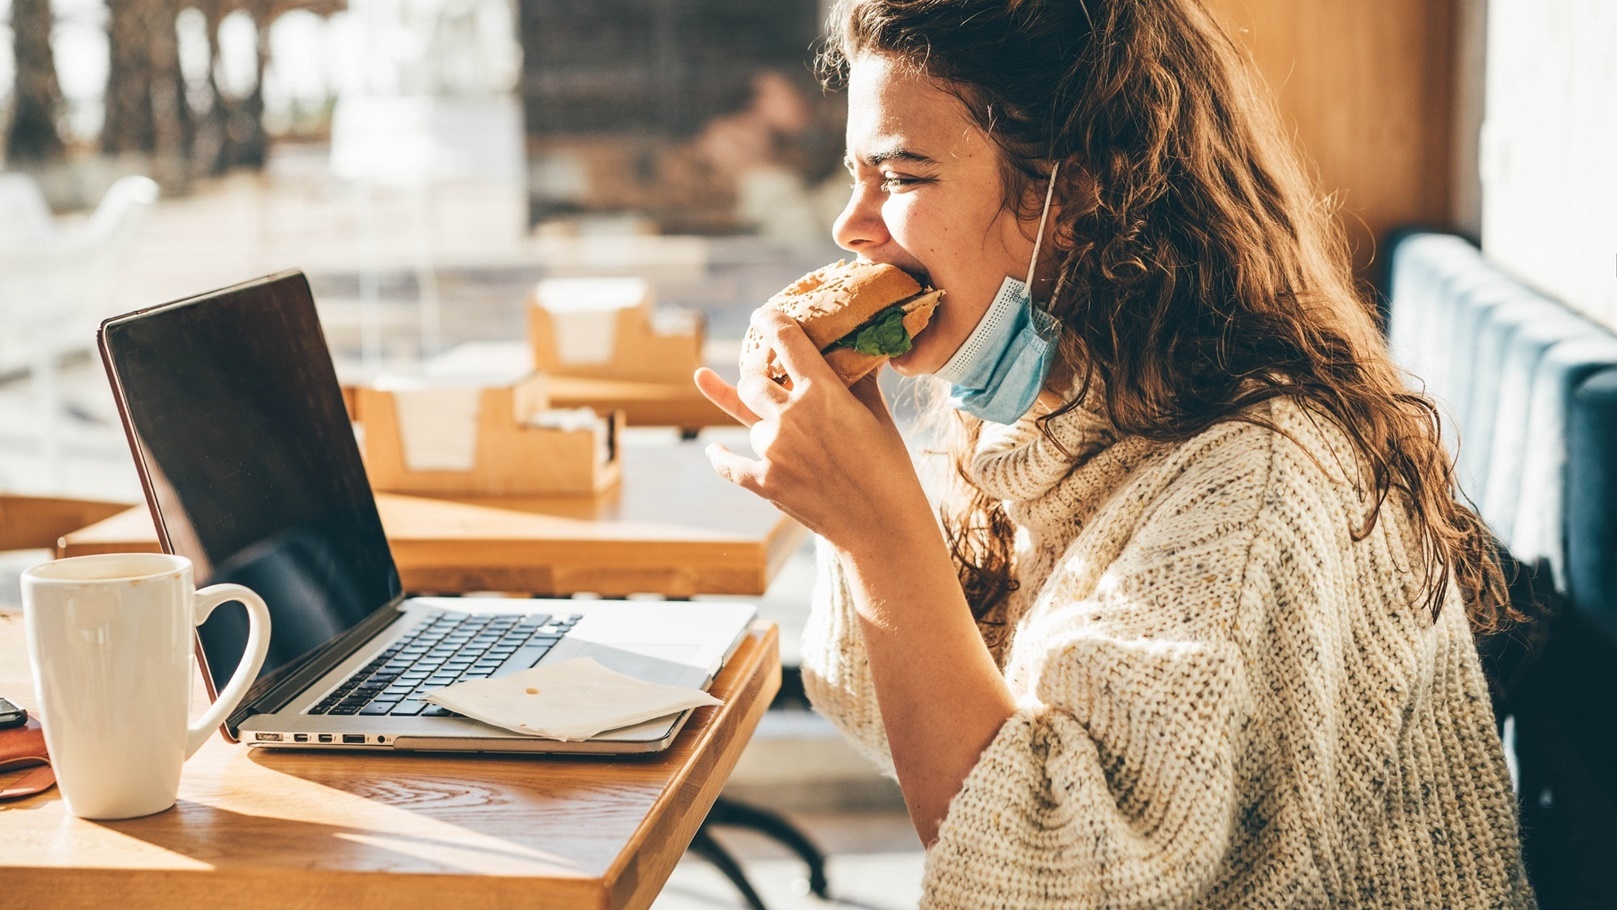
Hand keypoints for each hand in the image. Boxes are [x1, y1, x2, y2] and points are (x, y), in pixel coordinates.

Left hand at [693, 307, 932, 554]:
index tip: (764, 316)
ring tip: (791, 439)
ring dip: (764, 425)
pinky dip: (721, 458)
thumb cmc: (889, 468)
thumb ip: (858, 379)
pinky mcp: (764, 482)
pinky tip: (714, 450)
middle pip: (753, 381)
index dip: (770, 322)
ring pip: (750, 422)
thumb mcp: (877, 416)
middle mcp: (791, 416)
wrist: (882, 527)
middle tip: (767, 379)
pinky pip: (729, 464)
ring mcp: (773, 450)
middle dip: (759, 379)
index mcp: (822, 392)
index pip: (785, 340)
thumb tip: (860, 350)